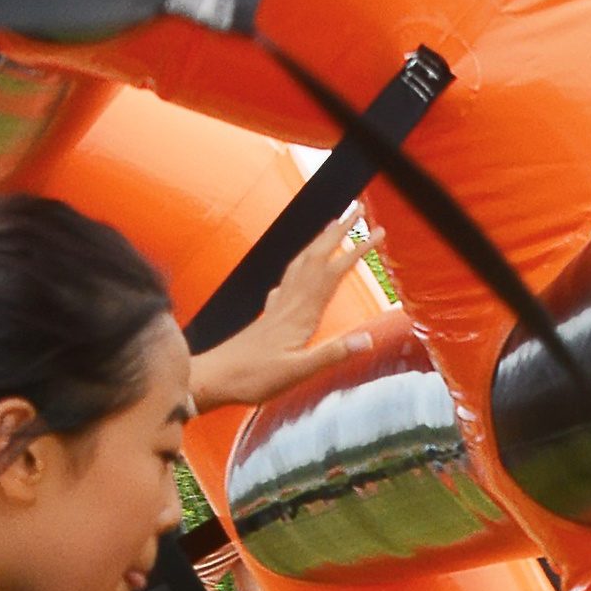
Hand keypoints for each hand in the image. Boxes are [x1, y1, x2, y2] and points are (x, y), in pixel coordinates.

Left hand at [189, 208, 376, 410]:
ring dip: (319, 243)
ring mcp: (277, 308)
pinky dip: (297, 269)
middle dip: (339, 233)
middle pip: (318, 258)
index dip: (358, 251)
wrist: (212, 379)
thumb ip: (332, 354)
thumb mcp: (298, 372)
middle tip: (357, 211)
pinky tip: (294, 274)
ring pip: (301, 265)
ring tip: (331, 228)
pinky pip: (287, 282)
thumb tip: (367, 339)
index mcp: (302, 314)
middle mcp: (290, 303)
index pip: (335, 272)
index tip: (378, 233)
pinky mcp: (268, 317)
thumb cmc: (252, 378)